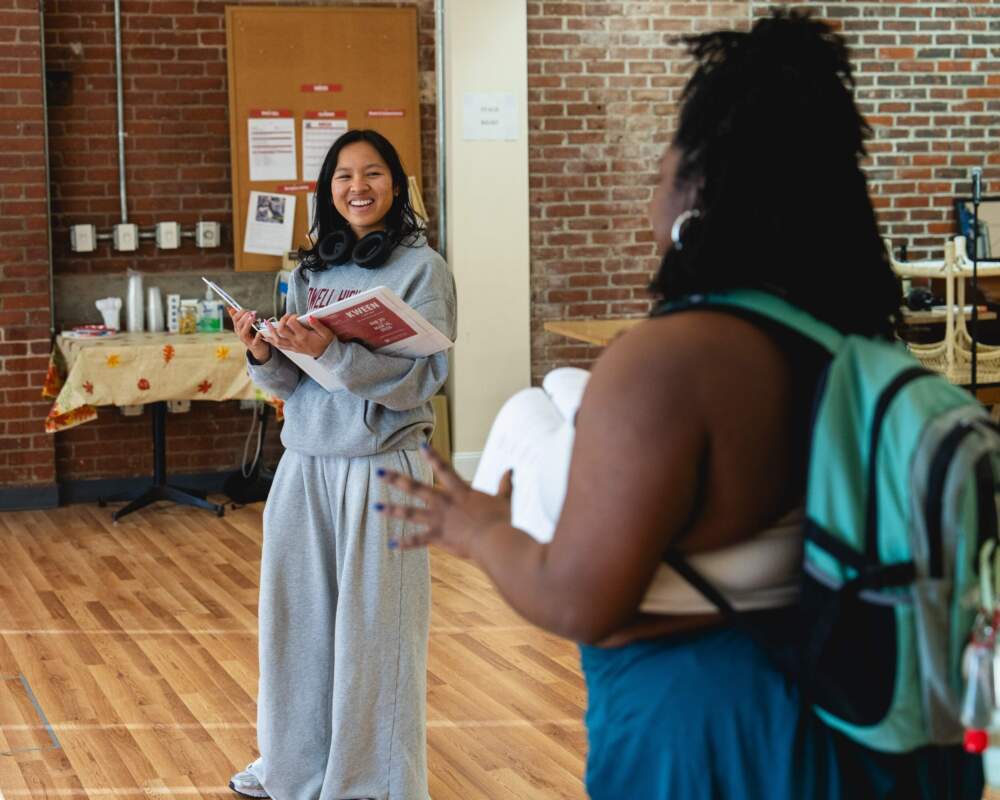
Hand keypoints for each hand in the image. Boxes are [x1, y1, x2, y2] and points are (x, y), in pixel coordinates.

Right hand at [230, 307, 270, 362]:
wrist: (259, 349)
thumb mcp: (245, 326)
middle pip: (239, 324)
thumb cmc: (252, 335)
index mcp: (238, 328)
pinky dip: (257, 336)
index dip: (240, 312)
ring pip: (243, 332)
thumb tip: (230, 308)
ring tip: (253, 318)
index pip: (235, 319)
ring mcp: (246, 340)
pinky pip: (254, 341)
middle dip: (244, 317)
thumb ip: (239, 317)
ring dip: (248, 324)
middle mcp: (240, 334)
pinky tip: (259, 332)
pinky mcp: (253, 345)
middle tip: (251, 312)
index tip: (247, 309)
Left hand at [260, 312, 334, 357]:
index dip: (292, 317)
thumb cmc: (326, 342)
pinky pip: (280, 346)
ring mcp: (293, 346)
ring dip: (271, 332)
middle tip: (286, 317)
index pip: (292, 324)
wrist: (326, 354)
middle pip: (281, 331)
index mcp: (304, 336)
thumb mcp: (326, 333)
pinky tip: (267, 337)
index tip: (296, 315)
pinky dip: (272, 341)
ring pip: (277, 340)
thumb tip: (310, 317)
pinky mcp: (292, 349)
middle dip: (281, 321)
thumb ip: (317, 325)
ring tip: (267, 324)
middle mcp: (296, 341)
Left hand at [376, 445, 512, 559]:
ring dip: (392, 510)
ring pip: (411, 513)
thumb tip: (511, 469)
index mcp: (461, 492)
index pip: (445, 469)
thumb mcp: (505, 500)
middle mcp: (445, 503)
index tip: (422, 445)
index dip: (433, 456)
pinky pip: (418, 540)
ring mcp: (439, 520)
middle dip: (397, 480)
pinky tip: (391, 544)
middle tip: (380, 472)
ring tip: (376, 507)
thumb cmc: (501, 521)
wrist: (495, 542)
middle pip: (417, 488)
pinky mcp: (438, 538)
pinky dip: (405, 543)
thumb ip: (505, 484)